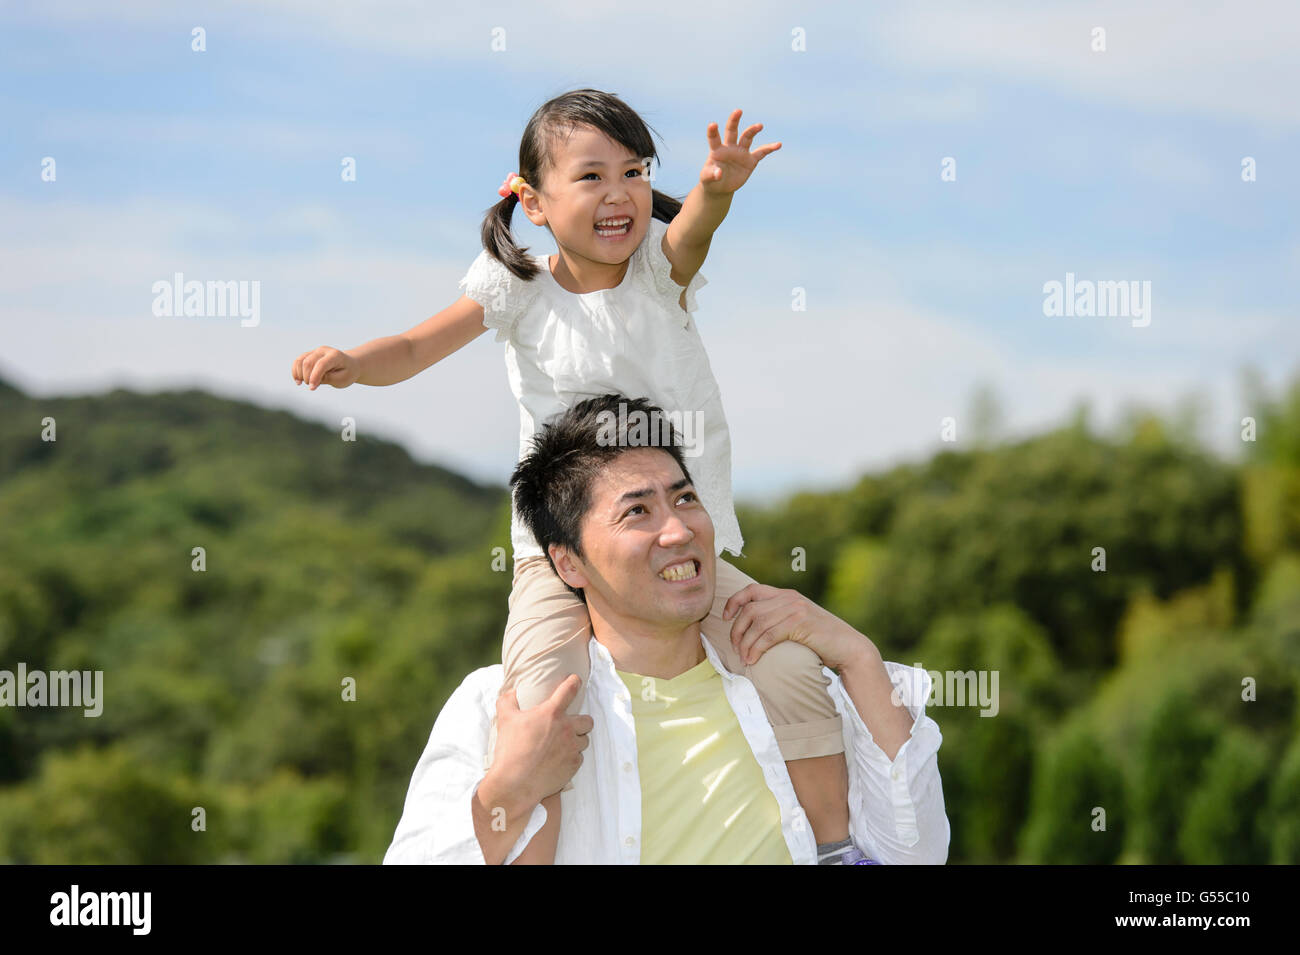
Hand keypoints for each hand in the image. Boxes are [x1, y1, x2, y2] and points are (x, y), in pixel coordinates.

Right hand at [293, 346, 360, 389]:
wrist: (350, 365)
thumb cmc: (347, 373)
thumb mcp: (342, 379)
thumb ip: (327, 379)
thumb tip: (311, 380)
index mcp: (335, 356)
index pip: (321, 364)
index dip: (314, 377)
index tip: (312, 388)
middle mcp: (324, 350)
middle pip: (308, 362)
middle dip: (307, 377)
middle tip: (312, 387)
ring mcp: (316, 351)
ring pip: (300, 360)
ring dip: (299, 374)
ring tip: (302, 383)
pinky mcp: (310, 354)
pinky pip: (298, 361)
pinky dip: (295, 371)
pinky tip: (298, 380)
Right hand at [482, 675, 593, 814]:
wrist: (516, 783)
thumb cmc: (510, 749)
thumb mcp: (505, 719)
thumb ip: (508, 701)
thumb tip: (512, 692)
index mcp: (551, 713)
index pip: (569, 690)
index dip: (574, 682)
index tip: (576, 680)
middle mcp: (567, 729)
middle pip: (587, 720)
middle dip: (581, 721)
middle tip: (569, 725)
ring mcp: (572, 748)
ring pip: (584, 740)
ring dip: (577, 741)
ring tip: (563, 745)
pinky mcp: (573, 765)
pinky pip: (579, 758)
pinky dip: (572, 758)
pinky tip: (560, 761)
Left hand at [698, 108, 780, 195]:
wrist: (721, 186)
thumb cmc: (711, 179)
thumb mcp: (707, 178)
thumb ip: (711, 174)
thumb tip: (719, 173)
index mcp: (717, 150)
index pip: (714, 138)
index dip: (713, 131)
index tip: (713, 124)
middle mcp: (729, 147)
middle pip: (732, 131)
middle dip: (734, 120)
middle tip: (738, 111)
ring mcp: (741, 152)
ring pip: (747, 137)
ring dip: (752, 131)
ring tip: (759, 126)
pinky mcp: (750, 160)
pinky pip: (761, 152)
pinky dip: (769, 148)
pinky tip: (778, 144)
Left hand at [722, 584, 869, 670]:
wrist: (849, 648)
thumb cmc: (822, 640)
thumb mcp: (798, 623)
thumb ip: (779, 619)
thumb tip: (752, 630)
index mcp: (787, 594)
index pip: (752, 589)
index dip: (734, 602)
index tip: (725, 617)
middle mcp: (789, 597)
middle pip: (750, 608)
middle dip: (737, 629)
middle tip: (735, 647)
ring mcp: (795, 608)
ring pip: (757, 623)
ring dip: (745, 642)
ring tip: (743, 658)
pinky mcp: (800, 622)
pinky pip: (769, 635)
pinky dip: (757, 648)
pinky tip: (753, 659)